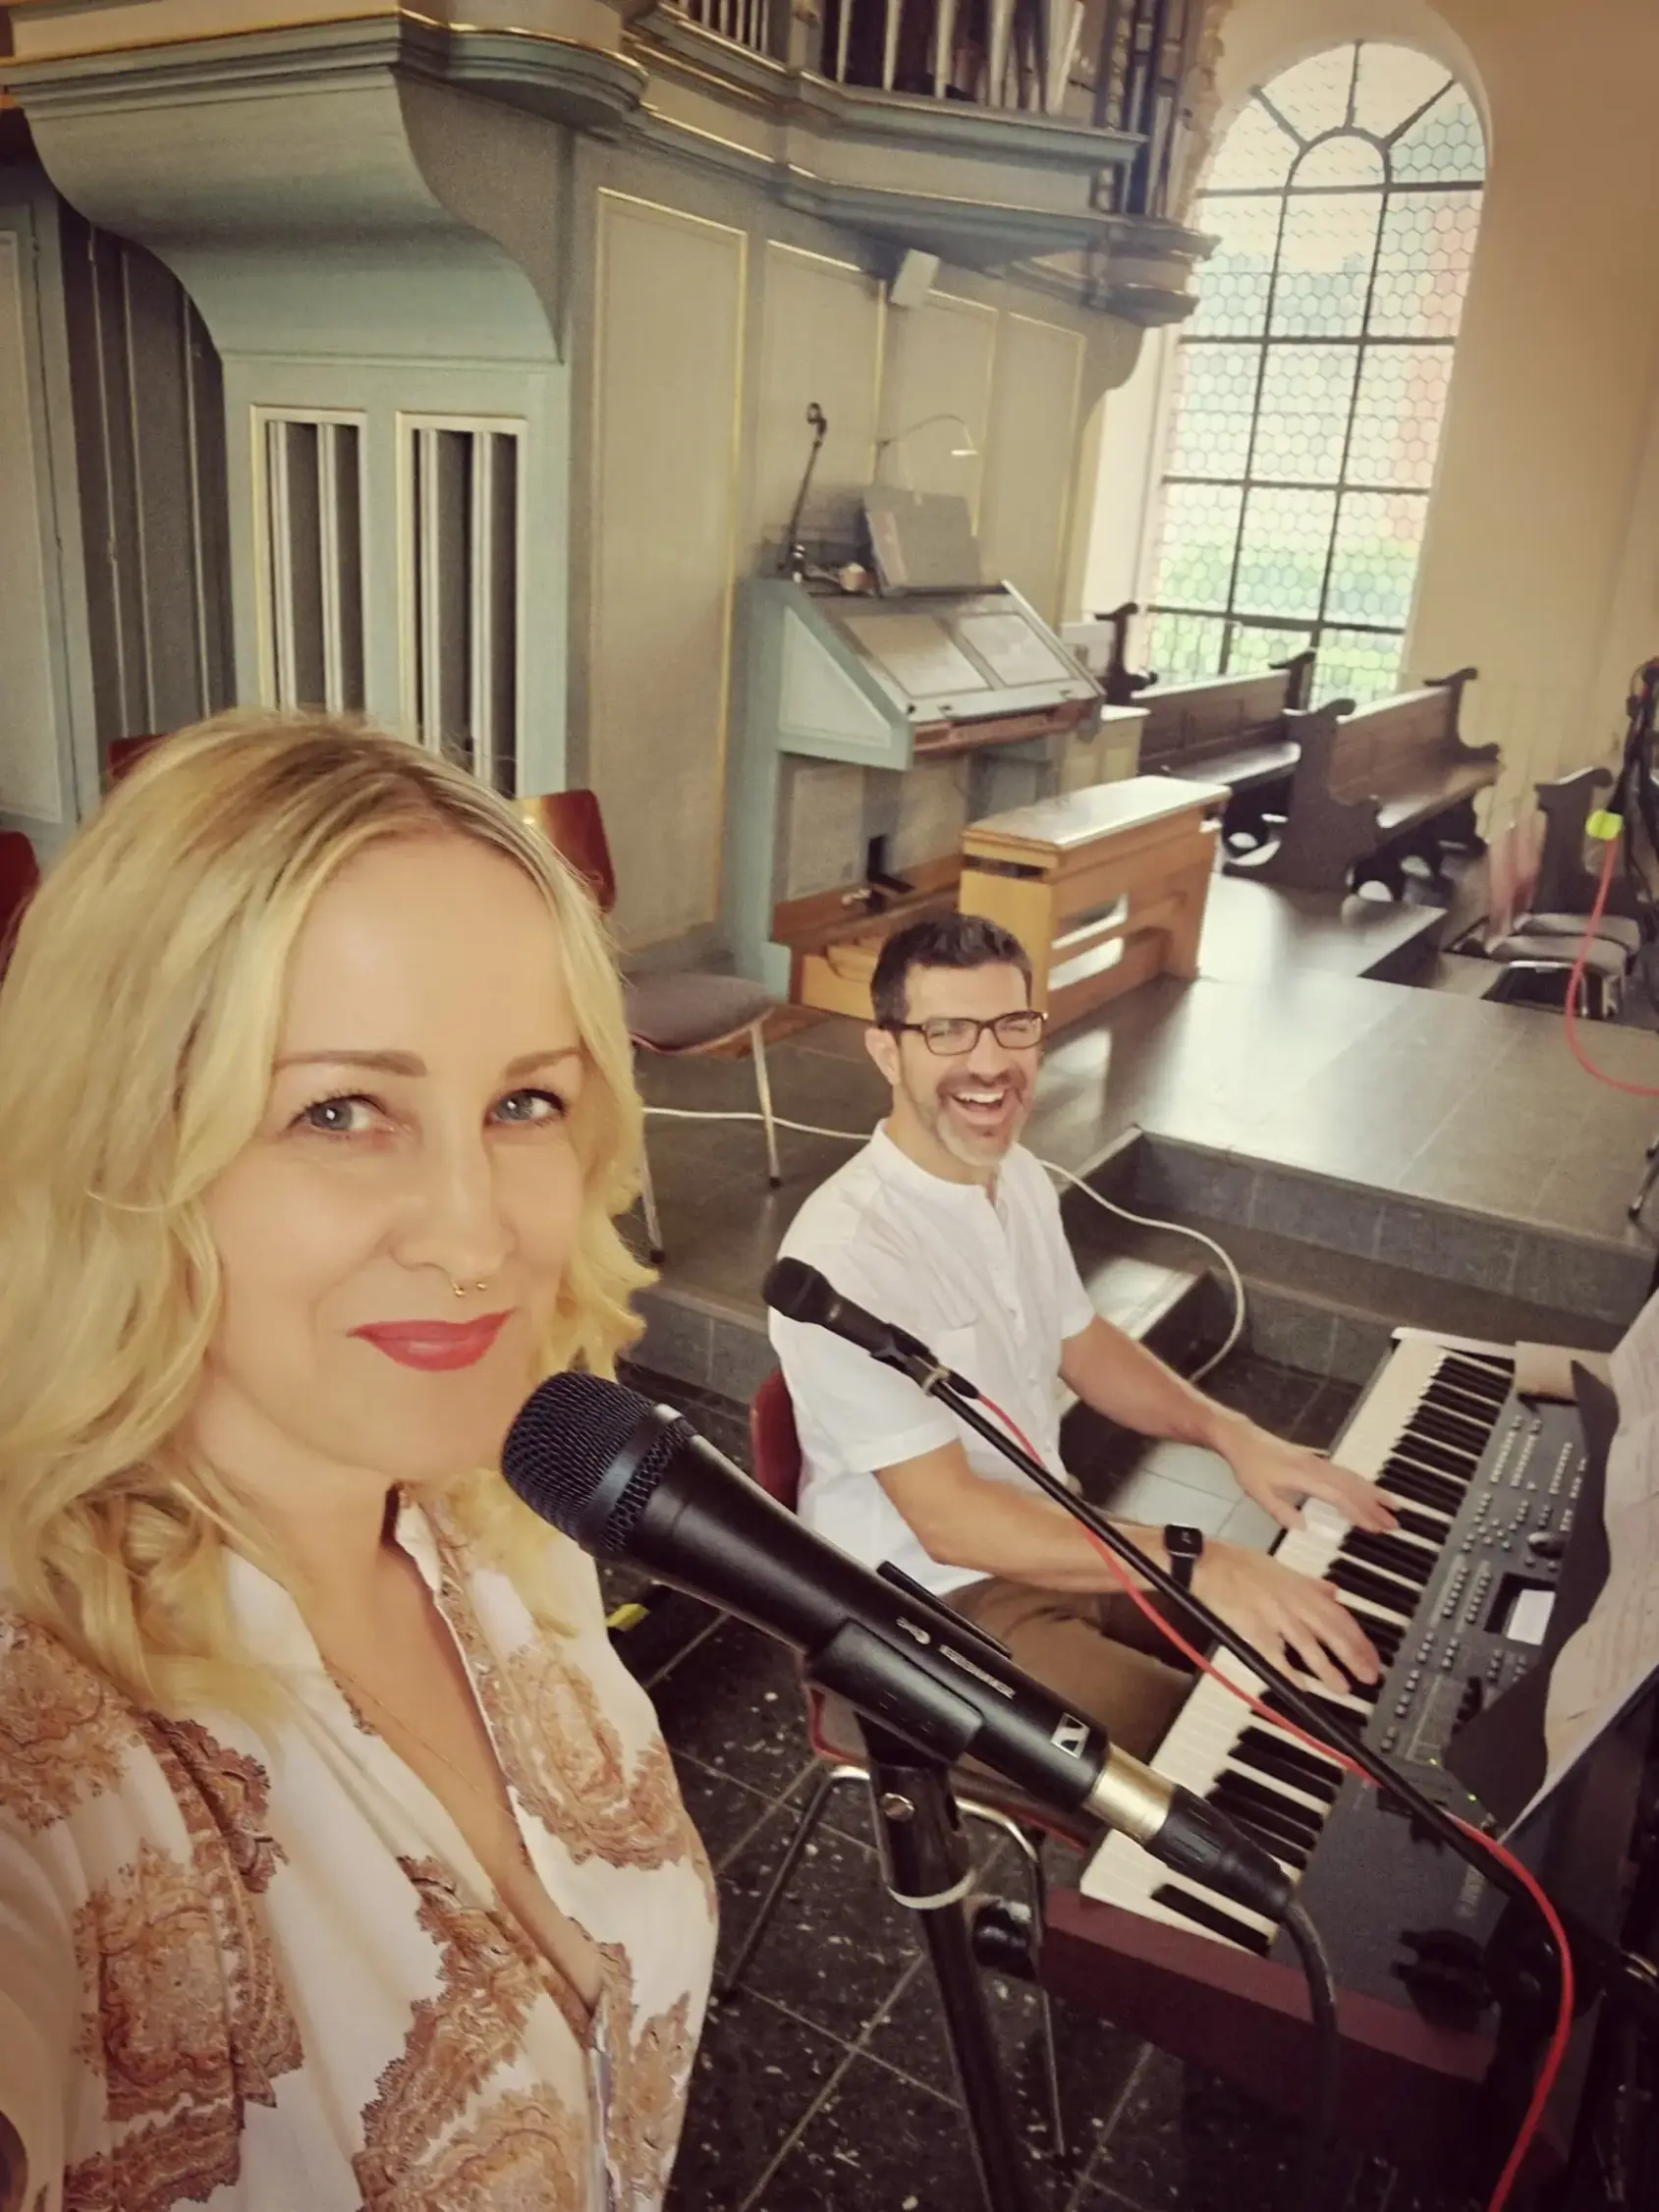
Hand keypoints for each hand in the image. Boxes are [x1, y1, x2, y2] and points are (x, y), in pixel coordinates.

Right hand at [1192, 1541, 1380, 1696]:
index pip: (1339, 1615)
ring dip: (1327, 1669)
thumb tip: (1333, 1591)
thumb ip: (1309, 1583)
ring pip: (1308, 1644)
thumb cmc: (1239, 1563)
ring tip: (1343, 1688)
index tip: (1372, 1656)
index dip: (1359, 1638)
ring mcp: (1274, 1615)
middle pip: (1331, 1631)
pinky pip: (1274, 1653)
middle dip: (1354, 1655)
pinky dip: (1288, 1672)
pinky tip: (1300, 1688)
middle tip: (1369, 1676)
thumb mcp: (1280, 1567)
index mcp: (1301, 1587)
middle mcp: (1293, 1601)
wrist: (1207, 1563)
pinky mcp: (1253, 1627)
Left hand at [1219, 1419, 1395, 1534]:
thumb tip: (1305, 1528)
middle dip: (1375, 1505)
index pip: (1339, 1496)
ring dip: (1373, 1492)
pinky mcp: (1317, 1459)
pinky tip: (1370, 1491)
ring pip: (1352, 1477)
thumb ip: (1281, 1512)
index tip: (1376, 1527)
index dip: (1358, 1512)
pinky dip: (1361, 1482)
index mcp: (1304, 1476)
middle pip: (1352, 1486)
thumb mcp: (1258, 1494)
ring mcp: (1318, 1461)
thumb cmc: (1249, 1467)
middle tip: (1395, 1523)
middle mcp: (1317, 1467)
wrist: (1242, 1438)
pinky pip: (1345, 1472)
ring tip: (1394, 1506)